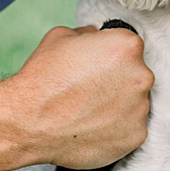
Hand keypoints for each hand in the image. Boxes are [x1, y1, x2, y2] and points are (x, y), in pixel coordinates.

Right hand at [0, 25, 152, 170]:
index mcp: (127, 46)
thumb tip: (96, 37)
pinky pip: (131, 128)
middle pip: (135, 74)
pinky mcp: (135, 137)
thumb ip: (88, 34)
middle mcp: (141, 76)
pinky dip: (116, 129)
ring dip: (118, 105)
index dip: (109, 55)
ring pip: (135, 102)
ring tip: (88, 111)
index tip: (94, 66)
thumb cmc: (43, 77)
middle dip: (117, 80)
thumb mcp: (62, 36)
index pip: (128, 46)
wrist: (29, 121)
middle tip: (90, 90)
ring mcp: (140, 109)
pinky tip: (92, 127)